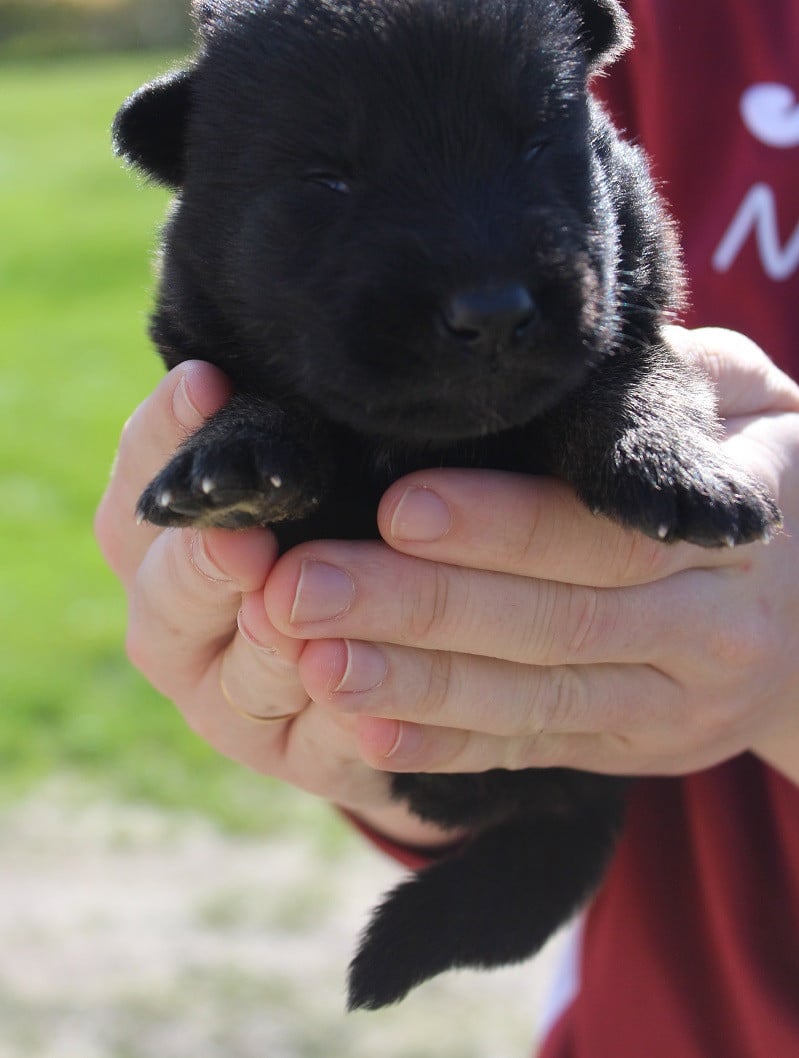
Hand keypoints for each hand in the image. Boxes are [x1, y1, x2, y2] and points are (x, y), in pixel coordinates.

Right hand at [94, 361, 454, 845]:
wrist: (388, 653)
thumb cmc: (332, 527)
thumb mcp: (307, 474)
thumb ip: (273, 437)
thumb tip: (244, 367)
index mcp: (162, 545)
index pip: (144, 479)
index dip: (166, 435)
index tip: (209, 386)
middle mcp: (180, 627)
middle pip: (168, 596)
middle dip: (203, 567)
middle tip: (241, 542)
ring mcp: (234, 702)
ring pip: (242, 682)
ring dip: (270, 655)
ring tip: (299, 630)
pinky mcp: (302, 759)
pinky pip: (321, 750)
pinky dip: (346, 731)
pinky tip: (372, 713)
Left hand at [247, 328, 798, 785]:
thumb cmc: (763, 471)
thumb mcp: (753, 405)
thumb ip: (677, 385)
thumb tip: (577, 367)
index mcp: (730, 530)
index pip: (606, 534)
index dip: (504, 526)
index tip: (398, 506)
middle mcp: (708, 630)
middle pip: (554, 624)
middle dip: (421, 609)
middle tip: (302, 589)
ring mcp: (671, 704)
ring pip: (534, 702)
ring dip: (416, 688)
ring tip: (313, 664)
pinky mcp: (631, 748)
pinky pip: (535, 752)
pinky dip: (448, 750)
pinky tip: (364, 734)